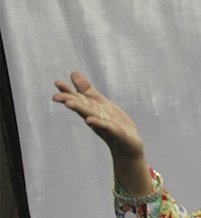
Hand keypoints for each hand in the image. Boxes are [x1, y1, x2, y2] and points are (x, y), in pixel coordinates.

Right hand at [53, 71, 151, 194]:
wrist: (127, 145)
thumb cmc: (112, 123)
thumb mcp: (99, 103)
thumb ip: (87, 90)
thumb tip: (73, 73)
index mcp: (91, 109)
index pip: (79, 99)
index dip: (68, 91)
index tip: (57, 83)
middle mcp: (94, 117)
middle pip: (81, 108)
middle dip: (69, 101)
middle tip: (55, 97)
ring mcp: (104, 126)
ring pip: (91, 116)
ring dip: (80, 110)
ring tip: (69, 104)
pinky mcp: (116, 133)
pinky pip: (106, 127)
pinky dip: (98, 124)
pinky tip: (90, 121)